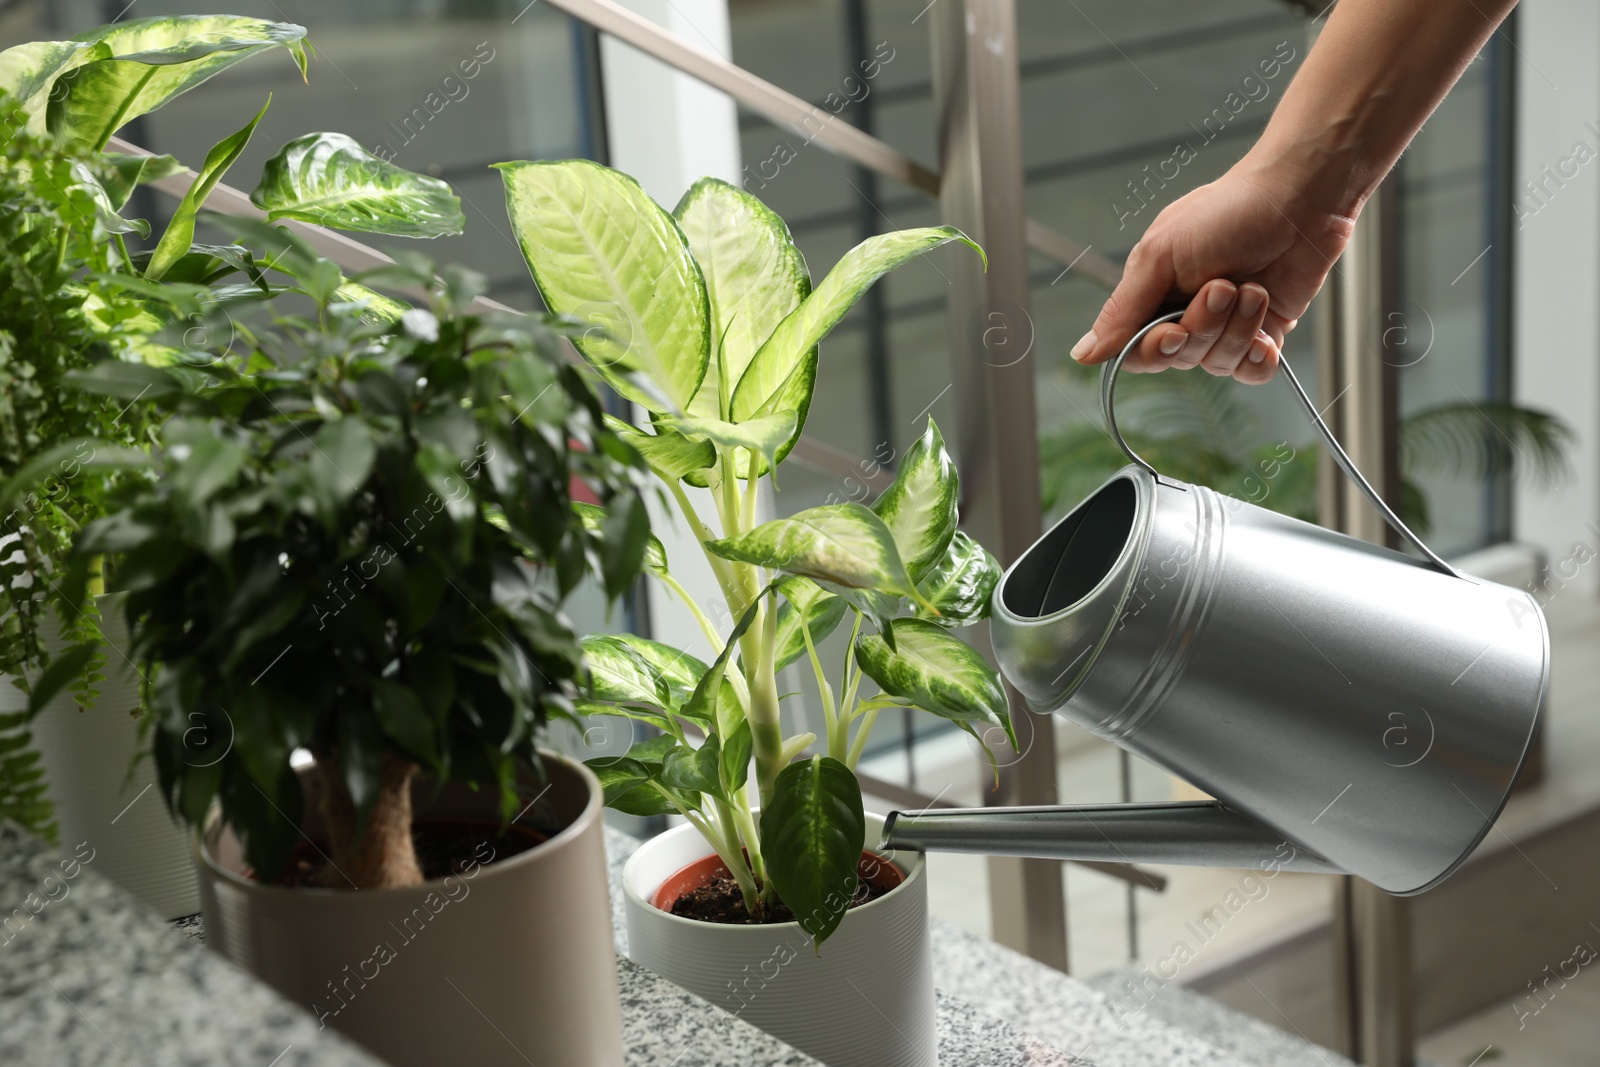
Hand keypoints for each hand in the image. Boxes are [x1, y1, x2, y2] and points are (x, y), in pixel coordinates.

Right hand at [1068, 162, 1356, 383]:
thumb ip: (1122, 310)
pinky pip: (1253, 373)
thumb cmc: (1228, 211)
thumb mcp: (1160, 255)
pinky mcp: (1265, 333)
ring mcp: (1226, 327)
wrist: (1299, 199)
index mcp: (1153, 296)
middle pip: (1180, 359)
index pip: (1137, 352)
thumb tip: (1082, 354)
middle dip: (1204, 327)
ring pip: (1218, 364)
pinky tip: (1266, 334)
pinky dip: (1260, 358)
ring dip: (1238, 328)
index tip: (1175, 331)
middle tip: (1223, 286)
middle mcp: (1187, 315)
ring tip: (1253, 289)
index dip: (1156, 350)